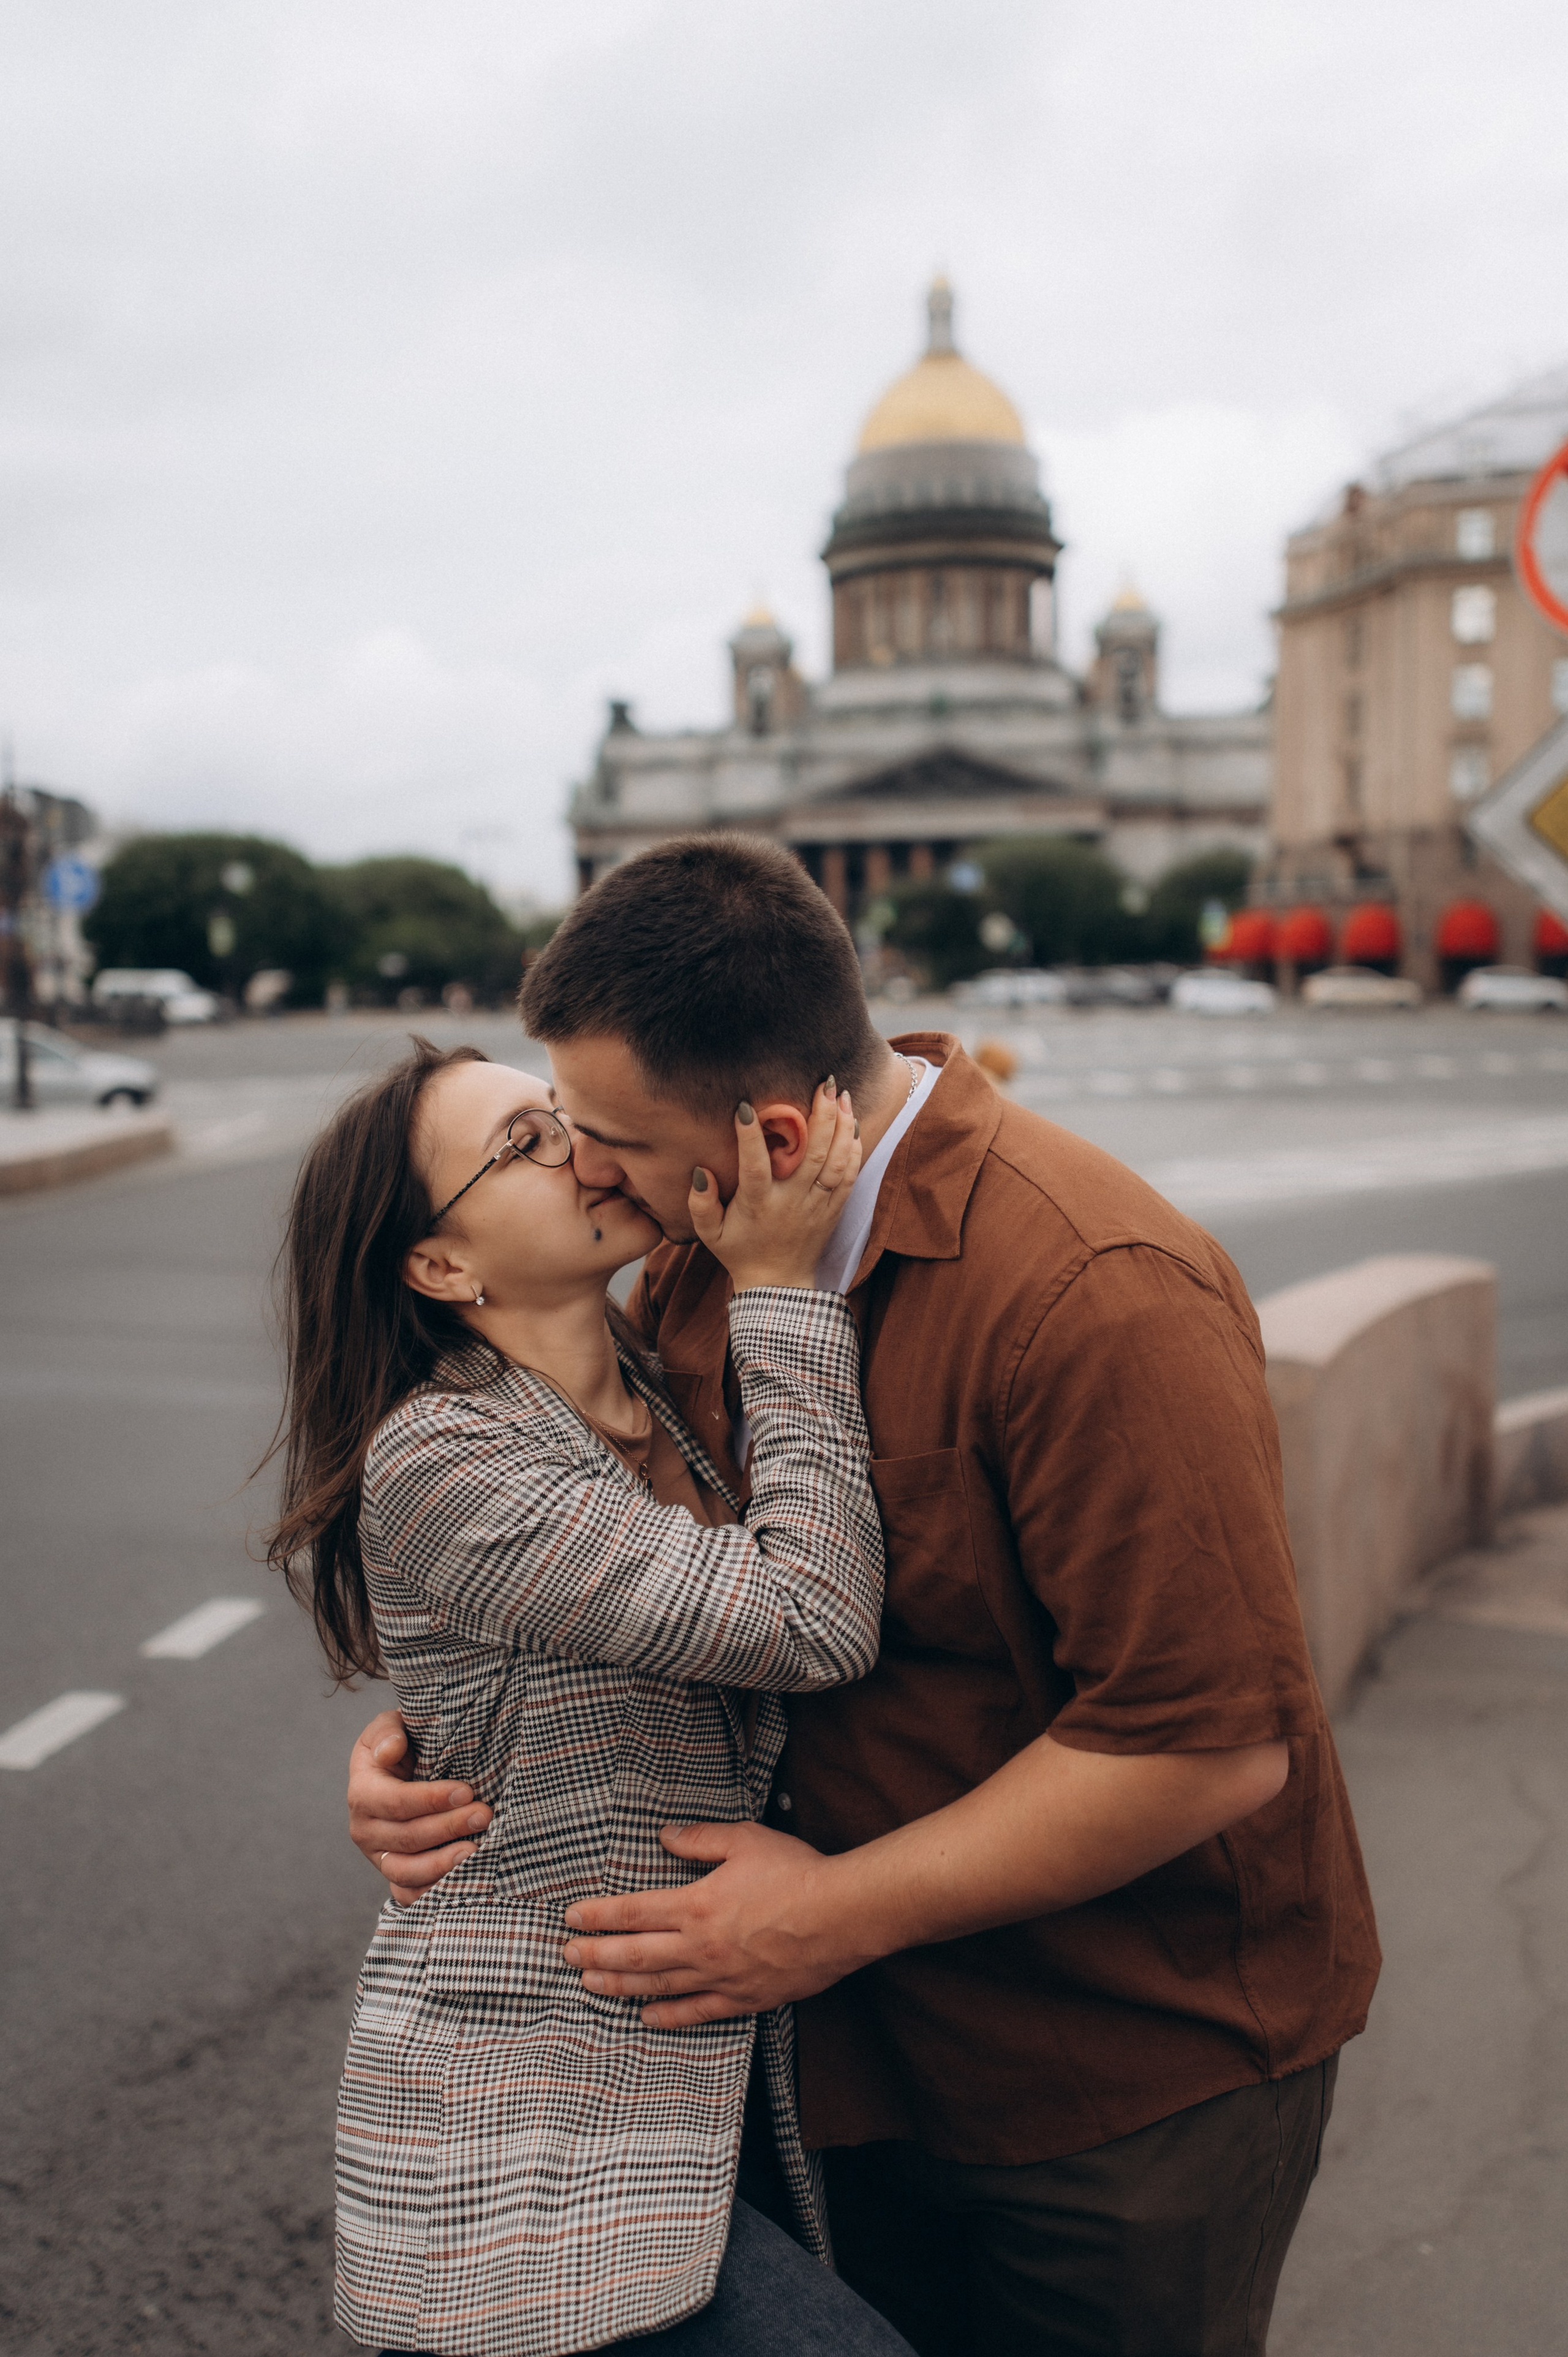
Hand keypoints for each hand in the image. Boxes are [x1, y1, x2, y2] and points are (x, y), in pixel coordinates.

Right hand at [347, 1709, 493, 1904]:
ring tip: (476, 1852)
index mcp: (362, 1792)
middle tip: (485, 1814)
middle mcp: (365, 1829)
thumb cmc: (403, 1745)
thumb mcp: (390, 1727)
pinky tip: (462, 1881)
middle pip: (406, 1837)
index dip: (431, 1799)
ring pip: (406, 1871)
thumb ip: (388, 1732)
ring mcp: (378, 1856)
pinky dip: (432, 1893)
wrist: (404, 1771)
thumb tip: (390, 1751)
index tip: (466, 1792)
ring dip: (442, 1865)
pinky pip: (408, 1894)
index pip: (395, 1801)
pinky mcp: (394, 1875)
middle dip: (448, 1827)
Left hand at [560, 1820, 866, 2029]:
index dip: (598, 1915)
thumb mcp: (744, 1840)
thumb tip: (664, 1836)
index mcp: (696, 1904)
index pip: (633, 1912)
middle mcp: (700, 1946)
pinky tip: (646, 2018)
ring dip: (619, 1985)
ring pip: (657, 1986)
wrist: (841, 1915)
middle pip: (634, 1953)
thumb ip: (699, 1840)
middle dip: (594, 1953)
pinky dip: (668, 2018)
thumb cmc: (795, 1872)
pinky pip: (697, 2013)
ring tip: (590, 1984)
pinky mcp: (744, 1998)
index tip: (571, 1917)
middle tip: (564, 1955)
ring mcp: (720, 1977)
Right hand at [690, 1081, 859, 1292]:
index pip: (755, 1166)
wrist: (778, 1286)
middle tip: (822, 1083)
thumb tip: (699, 1173)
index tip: (747, 1107)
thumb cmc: (739, 1252)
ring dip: (842, 1126)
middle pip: (813, 1155)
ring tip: (840, 1094)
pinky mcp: (833, 1210)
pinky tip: (852, 1124)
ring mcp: (817, 1206)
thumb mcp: (710, 1234)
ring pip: (837, 1161)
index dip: (750, 1137)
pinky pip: (850, 1176)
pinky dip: (853, 1149)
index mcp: (759, 1205)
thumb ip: (700, 1204)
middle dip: (820, 1116)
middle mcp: (793, 1202)